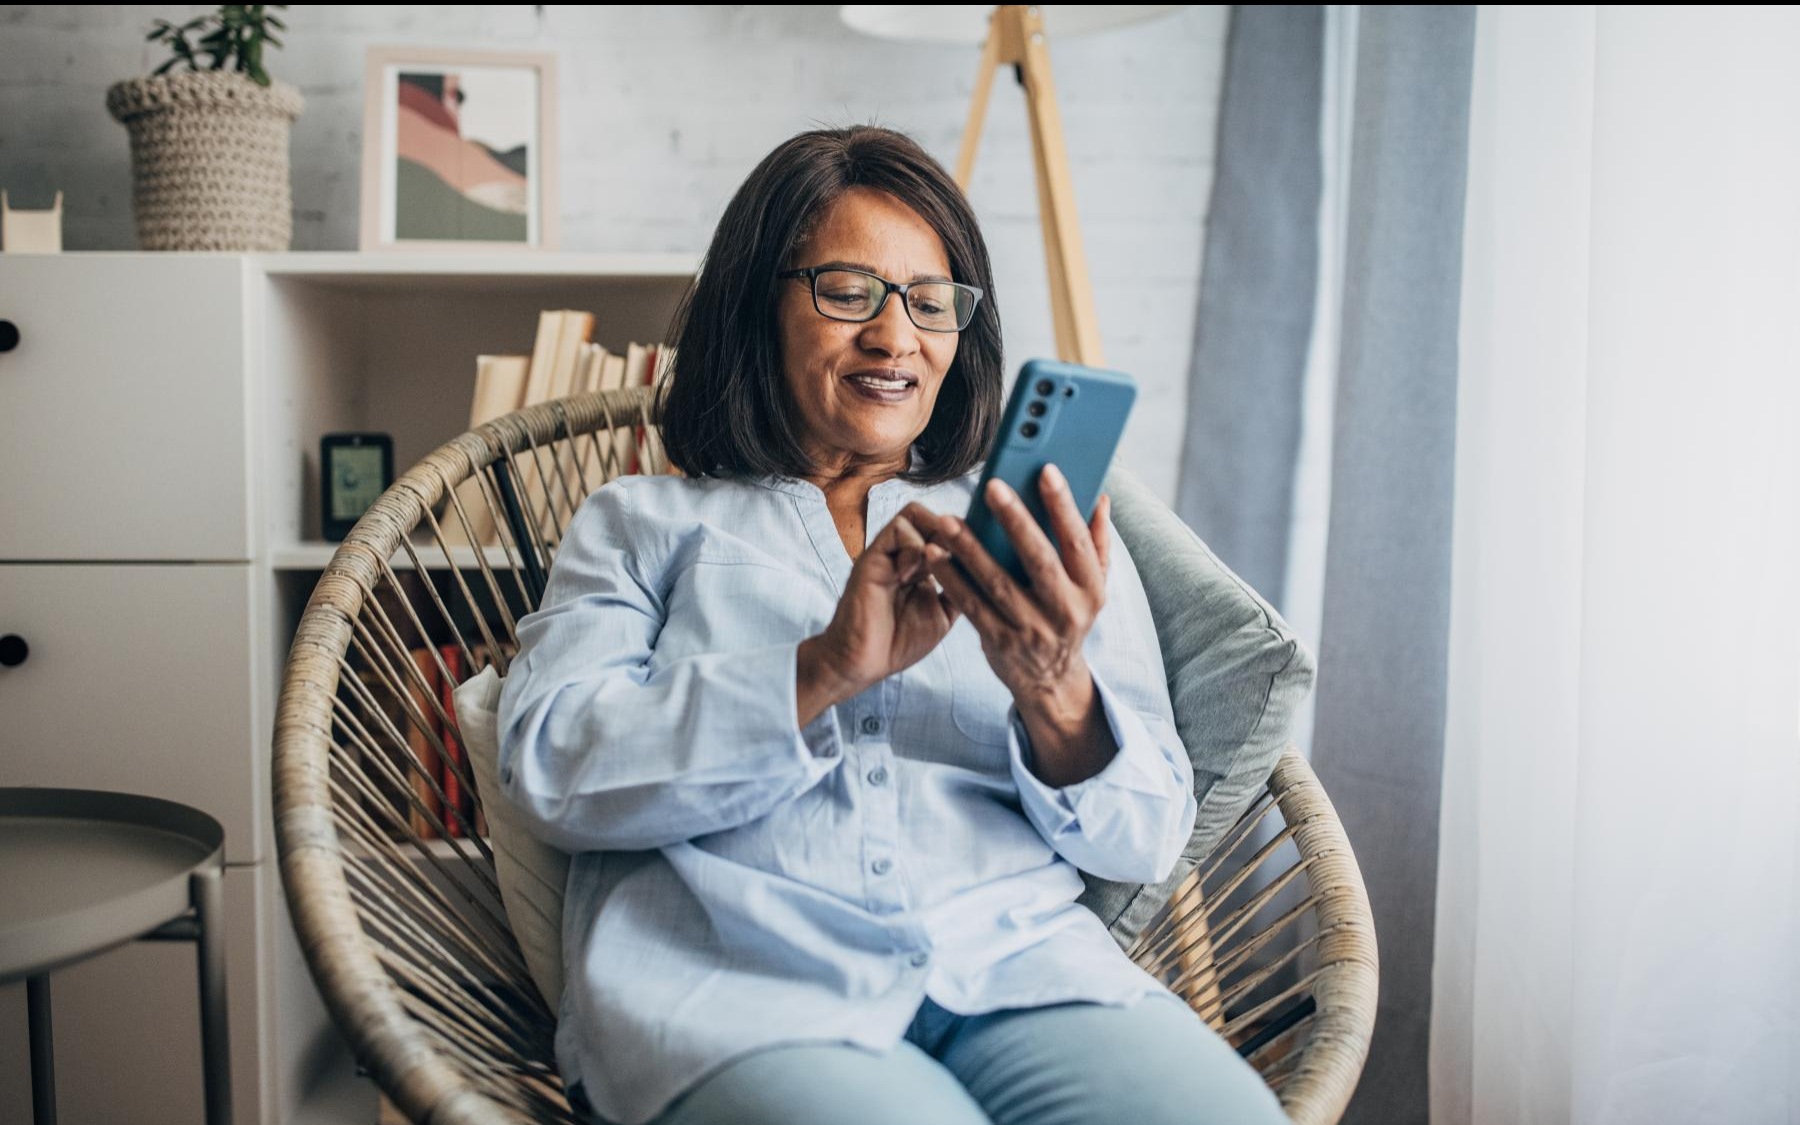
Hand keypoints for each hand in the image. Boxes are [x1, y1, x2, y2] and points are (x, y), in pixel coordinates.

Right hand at [796, 502, 960, 723]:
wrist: (863, 663)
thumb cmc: (898, 643)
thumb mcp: (942, 615)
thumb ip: (960, 590)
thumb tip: (987, 570)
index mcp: (921, 566)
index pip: (945, 532)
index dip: (965, 537)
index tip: (980, 554)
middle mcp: (903, 554)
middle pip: (932, 515)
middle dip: (952, 530)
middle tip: (961, 555)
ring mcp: (887, 554)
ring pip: (914, 514)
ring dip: (934, 535)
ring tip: (939, 563)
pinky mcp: (871, 558)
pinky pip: (897, 530)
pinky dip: (913, 546)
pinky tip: (914, 576)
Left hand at [923, 465, 1116, 785]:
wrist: (1051, 680)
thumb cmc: (1069, 617)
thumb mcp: (1092, 587)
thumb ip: (1096, 543)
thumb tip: (1101, 498)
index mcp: (1090, 589)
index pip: (1078, 541)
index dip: (1064, 506)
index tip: (1046, 470)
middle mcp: (1065, 610)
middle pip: (1039, 559)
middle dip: (1016, 521)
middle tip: (991, 486)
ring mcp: (1031, 629)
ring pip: (998, 583)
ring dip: (970, 550)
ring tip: (948, 521)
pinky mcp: (1000, 642)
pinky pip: (971, 606)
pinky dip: (951, 579)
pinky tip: (935, 554)